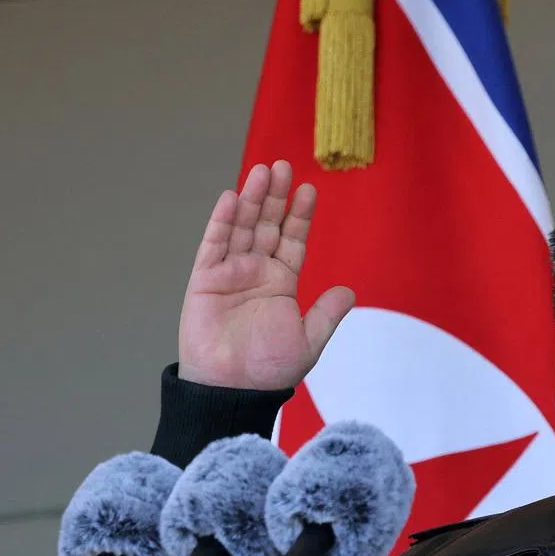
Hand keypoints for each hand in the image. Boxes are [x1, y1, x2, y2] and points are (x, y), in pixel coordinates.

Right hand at [178, 160, 354, 389]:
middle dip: (275, 197)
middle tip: (284, 166)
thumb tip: (350, 292)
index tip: (309, 190)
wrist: (234, 389)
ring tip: (263, 171)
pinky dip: (222, 221)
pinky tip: (231, 197)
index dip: (299, 216)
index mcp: (281, 285)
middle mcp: (256, 274)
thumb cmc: (269, 370)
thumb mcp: (308, 341)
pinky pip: (213, 245)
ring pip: (242, 228)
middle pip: (266, 226)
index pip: (292, 242)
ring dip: (251, 199)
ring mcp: (229, 273)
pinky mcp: (205, 280)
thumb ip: (326, 314)